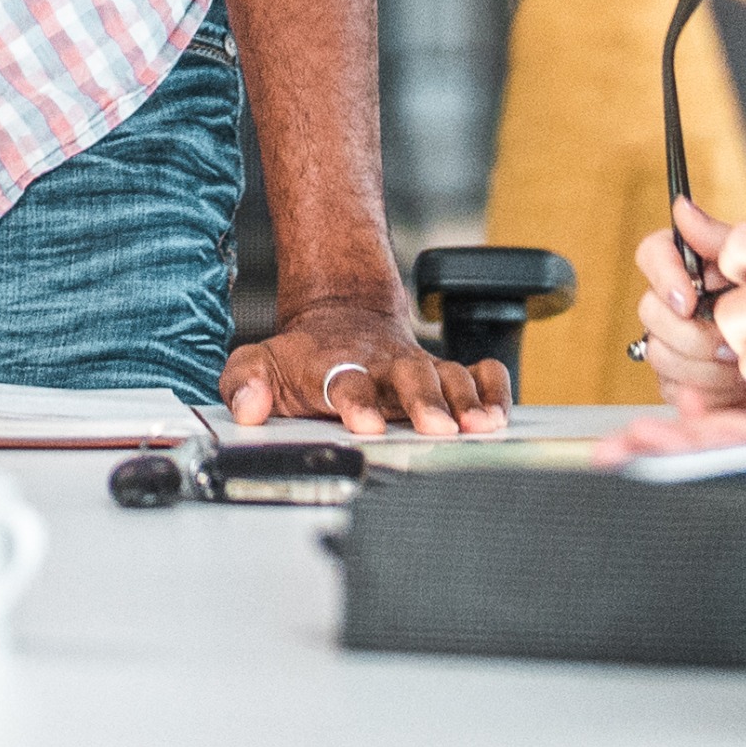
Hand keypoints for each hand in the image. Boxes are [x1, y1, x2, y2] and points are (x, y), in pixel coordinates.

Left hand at [227, 287, 511, 433]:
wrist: (341, 319)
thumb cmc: (302, 359)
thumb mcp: (259, 363)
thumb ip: (245, 382)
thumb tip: (248, 406)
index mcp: (337, 367)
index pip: (347, 382)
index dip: (356, 400)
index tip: (365, 423)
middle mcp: (383, 367)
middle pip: (410, 377)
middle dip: (426, 401)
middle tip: (438, 427)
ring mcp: (418, 367)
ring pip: (450, 377)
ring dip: (467, 401)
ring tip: (481, 426)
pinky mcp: (445, 371)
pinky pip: (481, 371)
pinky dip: (495, 387)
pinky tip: (500, 411)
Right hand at [633, 204, 745, 411]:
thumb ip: (721, 239)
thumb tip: (683, 209)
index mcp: (692, 265)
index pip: (652, 253)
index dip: (664, 276)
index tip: (688, 299)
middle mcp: (677, 302)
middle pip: (650, 310)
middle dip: (693, 332)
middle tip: (730, 339)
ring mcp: (673, 342)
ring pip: (659, 353)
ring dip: (704, 364)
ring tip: (739, 361)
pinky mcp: (676, 380)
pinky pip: (670, 387)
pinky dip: (706, 389)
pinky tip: (730, 383)